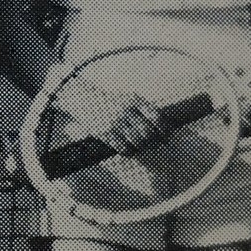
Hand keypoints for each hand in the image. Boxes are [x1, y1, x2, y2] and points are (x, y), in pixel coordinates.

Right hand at [56, 77, 179, 155]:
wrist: (84, 98)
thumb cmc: (110, 101)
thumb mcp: (128, 98)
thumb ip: (144, 109)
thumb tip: (164, 126)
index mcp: (134, 100)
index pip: (156, 117)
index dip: (165, 129)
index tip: (166, 135)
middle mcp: (126, 111)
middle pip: (148, 132)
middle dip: (155, 141)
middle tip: (157, 145)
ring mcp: (115, 122)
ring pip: (137, 141)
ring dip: (143, 147)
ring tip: (143, 147)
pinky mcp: (105, 133)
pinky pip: (123, 148)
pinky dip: (130, 152)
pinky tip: (130, 150)